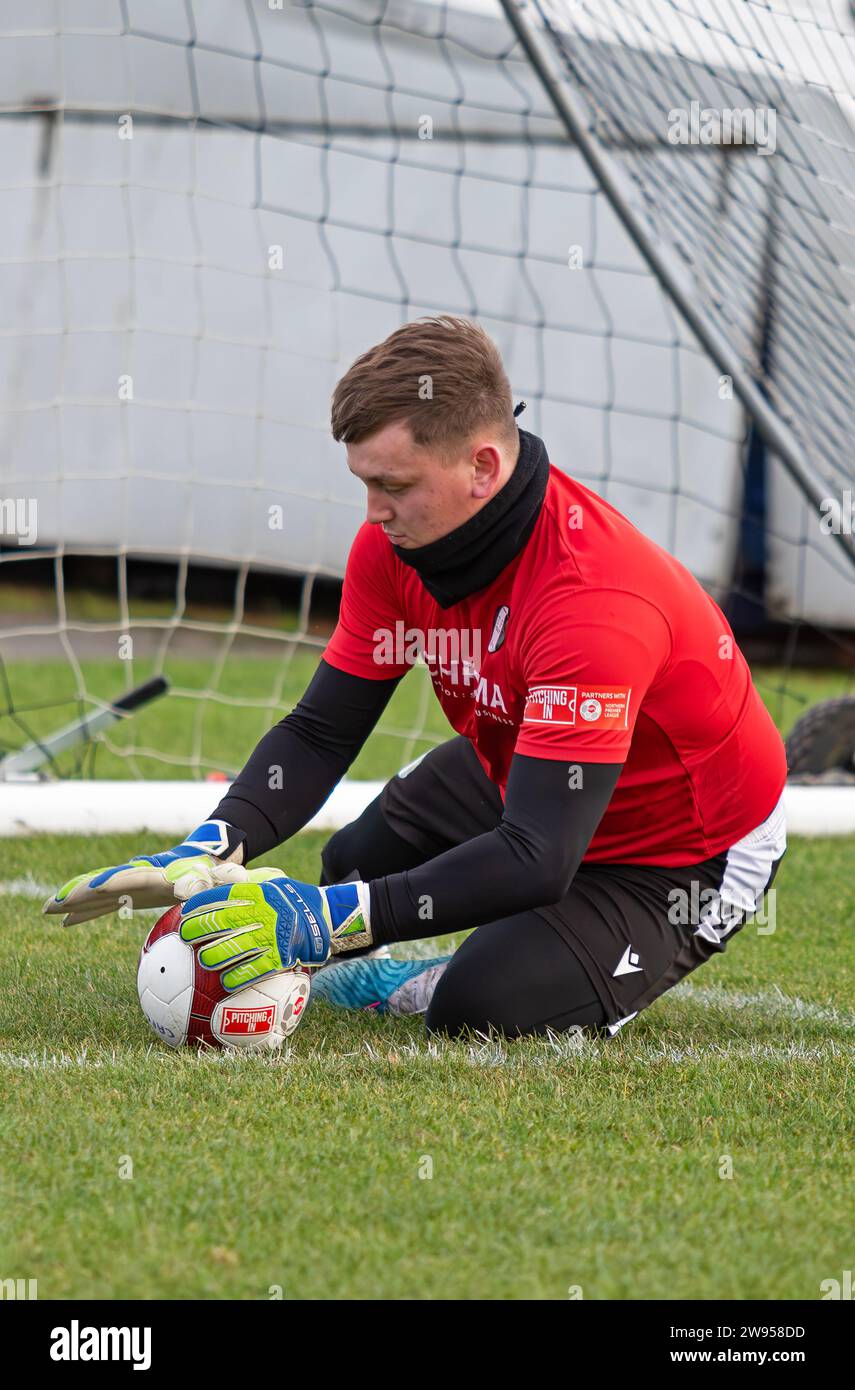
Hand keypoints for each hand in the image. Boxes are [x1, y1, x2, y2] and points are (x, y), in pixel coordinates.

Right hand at [43, 820, 247, 926]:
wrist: (214, 855)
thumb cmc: (220, 867)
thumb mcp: (224, 873)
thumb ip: (223, 878)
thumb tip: (228, 881)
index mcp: (160, 872)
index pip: (132, 878)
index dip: (113, 883)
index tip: (93, 887)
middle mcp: (141, 876)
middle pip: (104, 884)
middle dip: (79, 893)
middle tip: (51, 904)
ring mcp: (134, 883)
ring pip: (98, 894)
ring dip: (75, 903)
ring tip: (47, 910)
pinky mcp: (133, 894)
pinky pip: (105, 905)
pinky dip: (86, 913)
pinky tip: (66, 923)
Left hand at [178, 875, 372, 990]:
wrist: (325, 915)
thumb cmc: (289, 898)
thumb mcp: (269, 880)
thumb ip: (242, 880)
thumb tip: (211, 876)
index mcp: (257, 894)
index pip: (220, 897)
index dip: (199, 906)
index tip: (184, 913)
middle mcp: (262, 913)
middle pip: (220, 923)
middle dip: (197, 930)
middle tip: (185, 936)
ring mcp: (272, 936)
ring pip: (233, 949)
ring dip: (213, 956)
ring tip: (203, 960)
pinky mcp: (281, 957)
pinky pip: (254, 971)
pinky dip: (237, 978)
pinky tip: (225, 982)